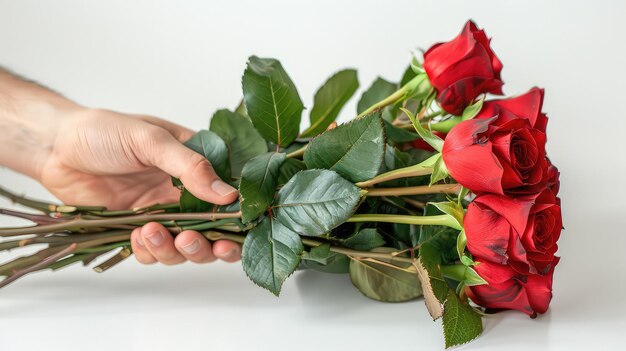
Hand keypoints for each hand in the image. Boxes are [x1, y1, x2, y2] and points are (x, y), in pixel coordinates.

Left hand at [39, 108, 240, 263]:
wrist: (56, 147)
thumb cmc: (103, 131)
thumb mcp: (150, 140)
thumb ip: (190, 166)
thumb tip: (227, 194)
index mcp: (196, 165)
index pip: (229, 195)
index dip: (236, 217)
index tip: (235, 229)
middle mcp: (184, 193)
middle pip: (214, 231)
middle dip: (210, 245)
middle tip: (192, 241)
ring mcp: (162, 213)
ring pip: (186, 247)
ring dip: (177, 250)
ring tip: (153, 234)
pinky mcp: (138, 230)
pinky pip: (154, 253)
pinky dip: (150, 252)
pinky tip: (138, 237)